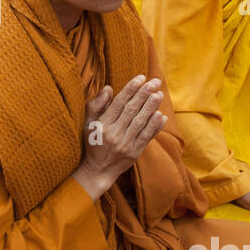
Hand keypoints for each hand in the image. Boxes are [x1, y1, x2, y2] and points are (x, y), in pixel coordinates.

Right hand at [73, 75, 165, 200]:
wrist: (97, 171)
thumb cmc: (92, 143)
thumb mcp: (88, 124)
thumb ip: (96, 105)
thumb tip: (108, 89)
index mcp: (102, 125)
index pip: (118, 103)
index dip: (130, 89)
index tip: (140, 78)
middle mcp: (114, 134)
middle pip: (131, 110)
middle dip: (144, 94)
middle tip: (155, 82)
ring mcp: (125, 144)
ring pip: (140, 122)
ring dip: (151, 107)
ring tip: (159, 94)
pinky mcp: (135, 153)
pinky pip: (147, 137)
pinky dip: (155, 126)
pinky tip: (161, 115)